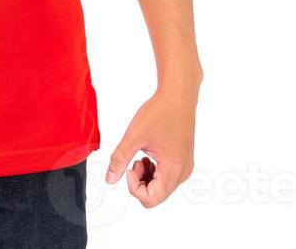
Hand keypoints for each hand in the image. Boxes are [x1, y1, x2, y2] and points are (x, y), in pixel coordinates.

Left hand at [103, 83, 197, 207]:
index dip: (134, 187)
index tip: (130, 166)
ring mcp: (185, 167)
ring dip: (147, 177)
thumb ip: (120, 159)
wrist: (178, 96)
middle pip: (157, 195)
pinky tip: (149, 154)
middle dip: (140, 182)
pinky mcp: (184, 161)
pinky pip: (167, 177)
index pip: (151, 199)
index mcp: (173, 168)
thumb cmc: (160, 112)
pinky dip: (155, 171)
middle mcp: (183, 172)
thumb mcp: (134, 136)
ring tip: (141, 155)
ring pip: (162, 188)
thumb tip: (110, 179)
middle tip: (134, 160)